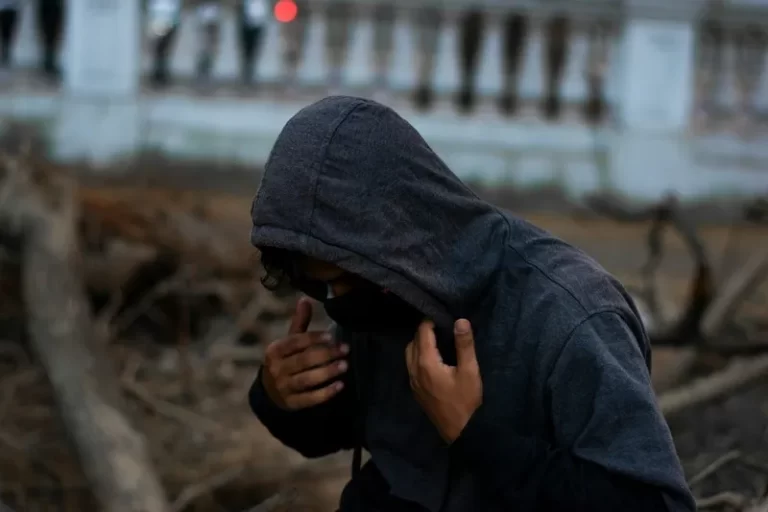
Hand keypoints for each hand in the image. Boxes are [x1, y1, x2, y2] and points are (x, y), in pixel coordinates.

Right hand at [261, 298, 349, 410]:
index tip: (331, 336)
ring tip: (345, 366)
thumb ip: (299, 324)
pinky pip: (309, 399)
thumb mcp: (288, 342)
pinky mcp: (292, 404)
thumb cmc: (284, 361)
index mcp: (274, 350)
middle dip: (325, 355)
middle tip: (345, 350)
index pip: (295, 342)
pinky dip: (325, 393)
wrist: (269, 392)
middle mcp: (276, 369)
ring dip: (327, 373)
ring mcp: (283, 388)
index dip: (313, 338)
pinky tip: (340, 386)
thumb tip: (305, 299)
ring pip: (307, 380)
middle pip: (303, 361)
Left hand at [405, 319, 482, 443]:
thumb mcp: (470, 371)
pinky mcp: (416, 390)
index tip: (442, 314)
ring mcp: (413, 382)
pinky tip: (434, 357)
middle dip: (424, 330)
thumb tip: (460, 320)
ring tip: (438, 339)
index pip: (422, 332)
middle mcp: (414, 370)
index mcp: (426, 363)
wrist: (461, 433)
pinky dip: (418, 355)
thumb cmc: (467, 401)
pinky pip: (411, 365)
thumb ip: (464, 345)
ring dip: (420, 343)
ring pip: (409, 354)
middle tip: (442, 325)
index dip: (431, 320)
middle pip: (413, 341)